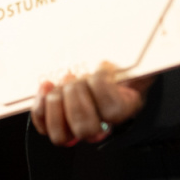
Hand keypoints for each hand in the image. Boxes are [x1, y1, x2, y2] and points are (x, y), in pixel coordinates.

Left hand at [30, 63, 154, 145]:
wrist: (97, 65)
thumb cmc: (111, 62)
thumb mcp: (125, 56)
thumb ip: (127, 56)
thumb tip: (139, 43)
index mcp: (122, 108)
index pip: (113, 110)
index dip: (102, 86)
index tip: (100, 67)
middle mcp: (100, 125)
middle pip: (86, 128)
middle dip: (75, 97)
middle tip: (74, 78)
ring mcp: (76, 127)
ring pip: (62, 136)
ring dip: (56, 105)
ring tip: (59, 85)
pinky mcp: (56, 123)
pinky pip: (44, 127)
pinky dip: (41, 107)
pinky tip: (46, 87)